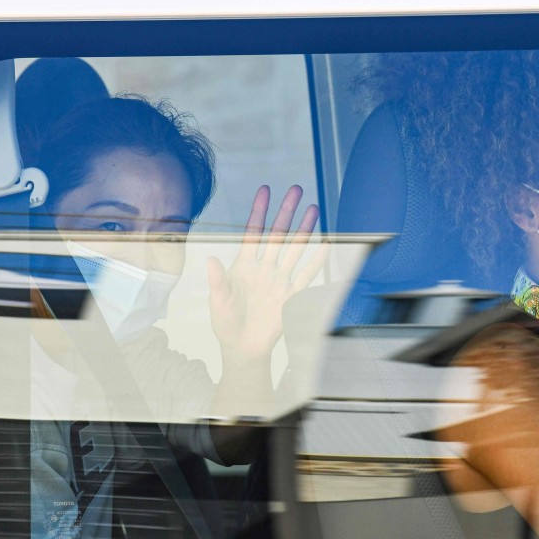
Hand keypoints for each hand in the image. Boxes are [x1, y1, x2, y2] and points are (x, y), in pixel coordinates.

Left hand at [207, 185, 326, 360]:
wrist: (243, 347)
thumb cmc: (226, 324)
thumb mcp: (218, 301)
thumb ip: (217, 280)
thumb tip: (211, 259)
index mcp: (244, 266)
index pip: (253, 233)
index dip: (259, 212)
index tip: (265, 191)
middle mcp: (264, 268)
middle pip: (278, 234)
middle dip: (287, 211)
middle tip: (296, 190)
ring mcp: (279, 280)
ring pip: (295, 249)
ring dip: (304, 229)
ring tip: (314, 209)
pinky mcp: (291, 295)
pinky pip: (307, 274)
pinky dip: (317, 261)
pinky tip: (326, 245)